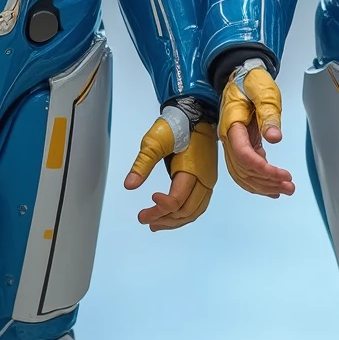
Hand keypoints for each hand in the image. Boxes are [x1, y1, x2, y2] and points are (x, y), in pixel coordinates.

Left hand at [125, 110, 217, 230]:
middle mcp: (204, 179)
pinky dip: (185, 216)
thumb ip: (142, 164)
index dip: (160, 207)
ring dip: (174, 222)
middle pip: (185, 211)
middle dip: (163, 218)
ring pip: (194, 212)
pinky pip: (199, 206)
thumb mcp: (154, 142)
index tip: (148, 202)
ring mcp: (208, 181)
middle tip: (143, 218)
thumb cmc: (176, 125)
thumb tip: (130, 185)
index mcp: (192, 170)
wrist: (196, 114)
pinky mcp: (207, 181)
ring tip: (155, 224)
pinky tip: (171, 218)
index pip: (177, 200)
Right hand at [218, 65, 294, 198]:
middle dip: (266, 182)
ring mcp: (233, 142)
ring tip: (284, 190)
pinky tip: (271, 185)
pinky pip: (244, 168)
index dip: (262, 169)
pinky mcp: (241, 143)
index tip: (281, 174)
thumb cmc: (251, 81)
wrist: (241, 74)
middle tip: (289, 187)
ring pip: (242, 173)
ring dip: (263, 185)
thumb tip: (274, 137)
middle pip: (243, 170)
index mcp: (232, 126)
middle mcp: (229, 138)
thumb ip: (268, 115)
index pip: (243, 156)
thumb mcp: (264, 94)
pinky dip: (257, 180)